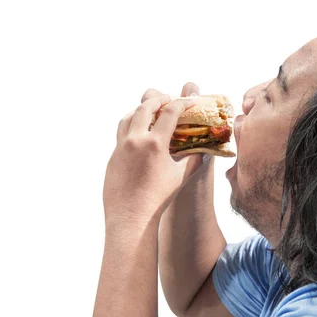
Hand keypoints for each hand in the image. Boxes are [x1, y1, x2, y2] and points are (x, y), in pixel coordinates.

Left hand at [103, 91, 204, 224]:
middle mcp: (136, 140)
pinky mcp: (113, 156)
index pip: (170, 113)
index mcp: (155, 143)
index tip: (189, 101)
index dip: (182, 103)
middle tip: (168, 99)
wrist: (131, 216)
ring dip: (141, 110)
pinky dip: (131, 125)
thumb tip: (203, 151)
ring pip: (128, 117)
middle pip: (145, 108)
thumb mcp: (181, 177)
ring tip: (150, 111)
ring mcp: (121, 147)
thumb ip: (193, 160)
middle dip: (158, 100)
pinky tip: (138, 132)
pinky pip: (121, 133)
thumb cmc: (158, 199)